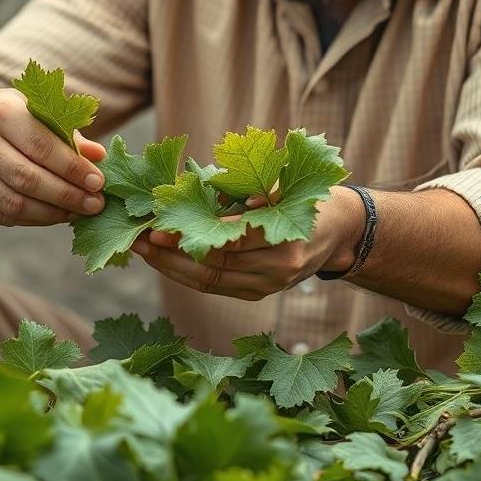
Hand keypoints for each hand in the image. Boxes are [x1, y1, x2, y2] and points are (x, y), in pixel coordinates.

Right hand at [0, 86, 106, 226]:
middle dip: (67, 195)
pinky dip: (34, 219)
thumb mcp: (37, 110)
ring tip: (79, 212)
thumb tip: (99, 156)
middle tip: (95, 204)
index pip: (41, 146)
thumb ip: (68, 132)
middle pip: (28, 179)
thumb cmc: (11, 115)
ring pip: (15, 204)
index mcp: (1, 112)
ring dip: (53, 213)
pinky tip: (56, 215)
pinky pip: (3, 217)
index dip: (72, 168)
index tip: (98, 182)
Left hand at [130, 185, 363, 300]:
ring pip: (210, 283)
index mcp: (284, 241)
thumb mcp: (283, 187)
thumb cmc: (308, 197)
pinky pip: (216, 288)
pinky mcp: (258, 294)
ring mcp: (267, 287)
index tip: (159, 226)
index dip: (191, 236)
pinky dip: (188, 275)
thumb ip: (249, 192)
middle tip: (140, 239)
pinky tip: (165, 261)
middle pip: (214, 267)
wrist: (340, 231)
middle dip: (172, 254)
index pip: (229, 242)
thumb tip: (202, 190)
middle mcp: (276, 271)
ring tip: (143, 251)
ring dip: (173, 268)